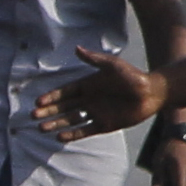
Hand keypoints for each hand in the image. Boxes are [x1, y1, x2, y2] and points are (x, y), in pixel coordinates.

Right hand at [34, 42, 164, 139]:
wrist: (151, 93)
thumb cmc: (133, 76)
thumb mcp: (113, 65)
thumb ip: (95, 59)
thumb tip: (77, 49)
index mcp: (88, 84)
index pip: (65, 92)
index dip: (51, 97)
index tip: (39, 102)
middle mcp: (89, 99)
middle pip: (64, 107)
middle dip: (49, 111)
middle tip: (33, 116)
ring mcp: (96, 112)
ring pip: (70, 120)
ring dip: (56, 123)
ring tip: (41, 128)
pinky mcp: (104, 124)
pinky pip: (84, 130)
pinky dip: (72, 134)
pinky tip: (59, 137)